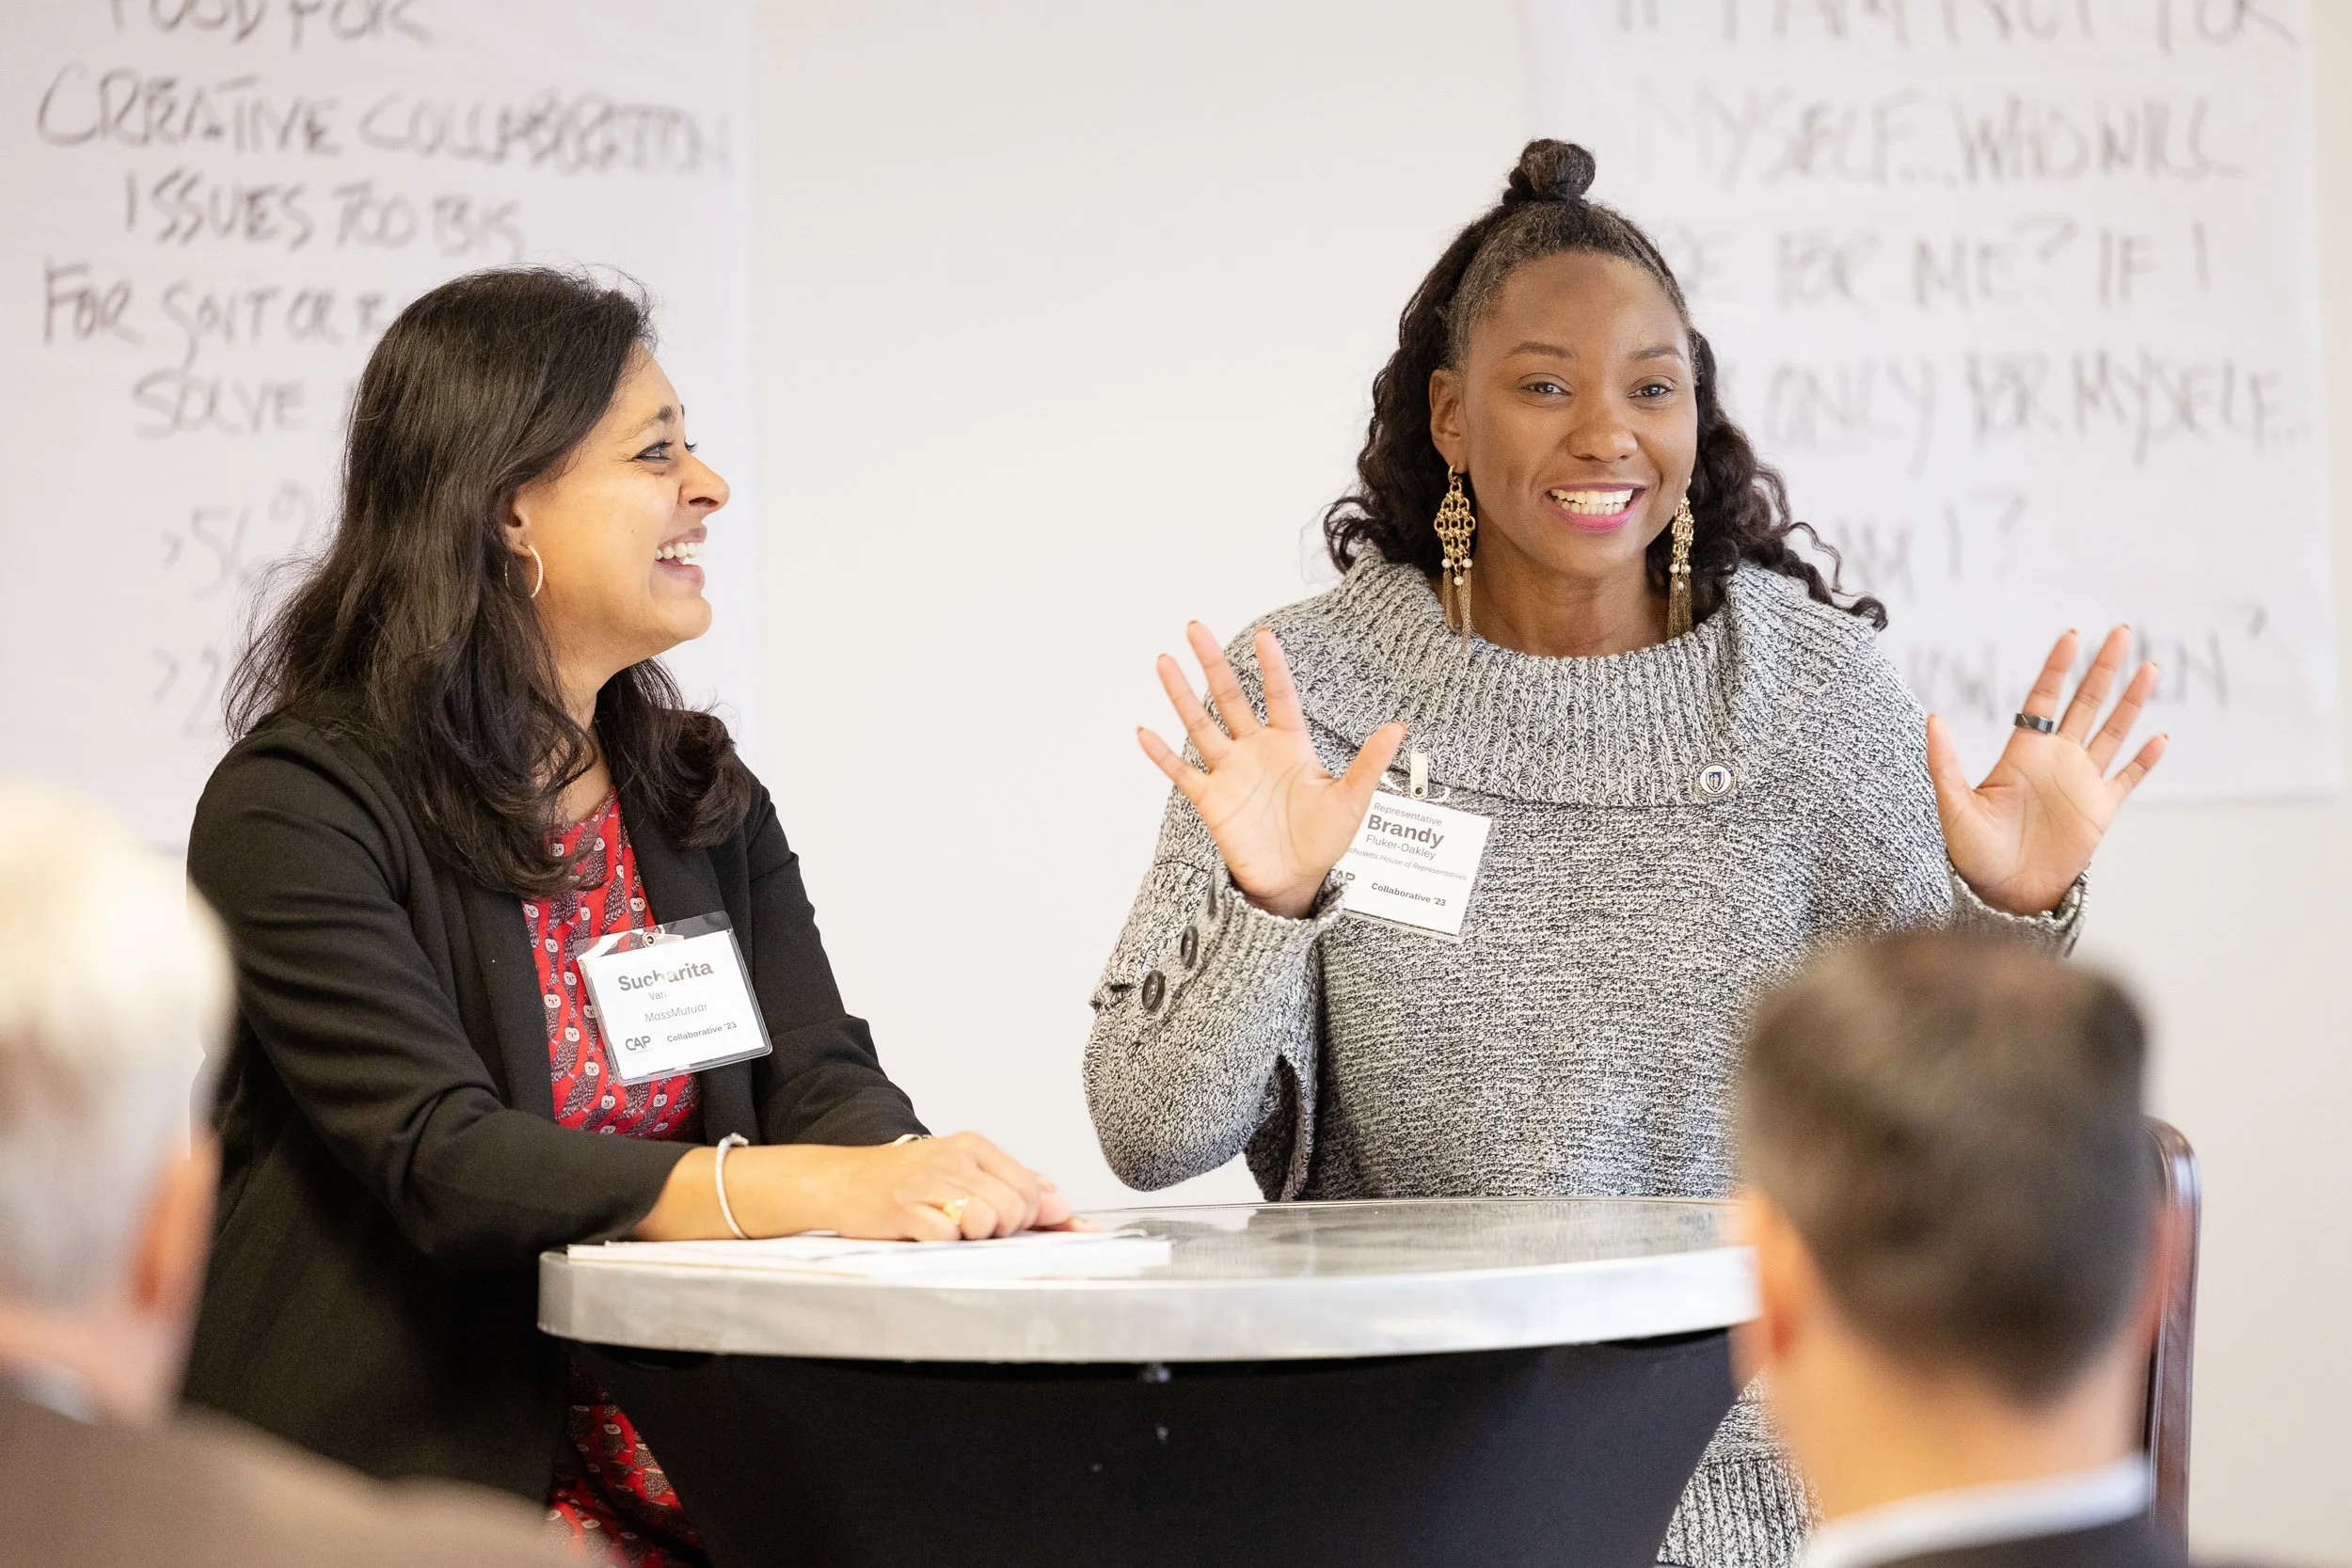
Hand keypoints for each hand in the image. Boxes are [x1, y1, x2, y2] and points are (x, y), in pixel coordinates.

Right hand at [637, 1132, 1078, 1242]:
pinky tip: (926, 1233)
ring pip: (988, 1223)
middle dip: (1004, 1231)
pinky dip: (943, 1244)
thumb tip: (1063, 1205)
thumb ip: (1014, 1185)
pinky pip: (948, 1237)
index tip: (1023, 1228)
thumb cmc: (904, 1182)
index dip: (1036, 1218)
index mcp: (975, 1147)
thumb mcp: (962, 1173)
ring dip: (974, 1239)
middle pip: (1016, 1208)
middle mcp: (956, 1158)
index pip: (1033, 1188)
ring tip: (948, 1229)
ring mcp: (929, 1182)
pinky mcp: (904, 1207)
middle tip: (972, 1228)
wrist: (839, 1182)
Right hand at [1138, 623, 1406, 919]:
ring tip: (1165, 662)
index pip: (1278, 695)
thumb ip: (1369, 763)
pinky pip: (1181, 772)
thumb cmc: (1324, 838)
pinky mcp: (1211, 800)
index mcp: (1290, 744)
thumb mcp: (1352, 800)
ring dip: (1181, 695)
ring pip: (1200, 725)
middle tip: (1196, 628)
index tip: (1264, 634)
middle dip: (1213, 662)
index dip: (1271, 666)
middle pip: (1229, 697)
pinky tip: (1144, 732)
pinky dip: (1162, 755)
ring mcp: (1229, 772)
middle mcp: (1255, 750)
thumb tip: (1398, 728)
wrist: (1294, 880)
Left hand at [1928, 626, 2167, 916]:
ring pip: (2113, 731)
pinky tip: (2161, 736)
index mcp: (2023, 753)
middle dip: (2103, 668)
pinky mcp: (2100, 810)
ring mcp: (2082, 783)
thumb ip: (1946, 763)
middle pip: (2086, 703)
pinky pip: (2127, 779)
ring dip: (2132, 701)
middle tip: (2120, 631)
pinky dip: (2145, 760)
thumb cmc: (1973, 852)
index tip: (2071, 635)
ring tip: (2150, 667)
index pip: (2044, 699)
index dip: (2057, 667)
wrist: (2003, 892)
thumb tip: (1933, 719)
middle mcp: (2056, 760)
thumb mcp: (1954, 805)